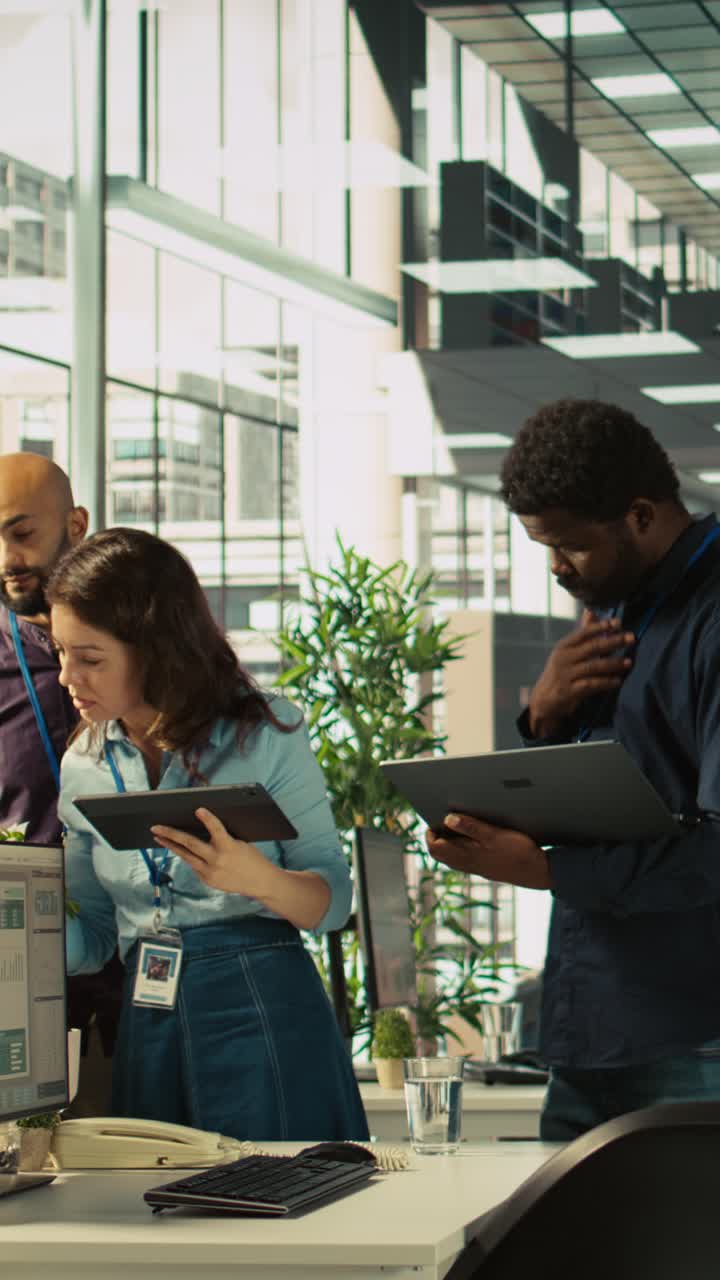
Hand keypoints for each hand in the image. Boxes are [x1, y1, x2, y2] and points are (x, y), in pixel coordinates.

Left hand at [151, 807, 274, 897]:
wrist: (259, 882)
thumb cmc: (251, 857)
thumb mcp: (240, 842)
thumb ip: (222, 837)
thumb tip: (201, 828)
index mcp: (229, 847)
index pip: (216, 829)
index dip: (208, 818)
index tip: (199, 809)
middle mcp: (217, 861)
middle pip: (189, 844)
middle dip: (170, 834)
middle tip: (155, 827)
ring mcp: (210, 872)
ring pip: (186, 856)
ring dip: (171, 845)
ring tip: (158, 837)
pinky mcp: (208, 880)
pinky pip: (194, 865)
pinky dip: (189, 856)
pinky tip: (181, 850)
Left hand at [426, 814, 550, 888]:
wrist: (537, 871)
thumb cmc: (517, 852)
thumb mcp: (493, 835)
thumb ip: (470, 827)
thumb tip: (448, 819)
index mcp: (465, 856)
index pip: (434, 848)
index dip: (431, 832)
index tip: (436, 818)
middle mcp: (467, 864)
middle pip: (440, 852)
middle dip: (438, 835)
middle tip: (444, 818)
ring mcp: (475, 867)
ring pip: (451, 856)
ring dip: (450, 840)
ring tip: (458, 822)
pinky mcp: (484, 866)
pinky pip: (464, 857)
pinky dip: (462, 846)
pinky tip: (474, 834)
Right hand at [528, 611, 633, 737]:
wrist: (544, 698)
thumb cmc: (561, 671)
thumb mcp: (567, 651)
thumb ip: (582, 633)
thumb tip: (591, 611)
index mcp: (564, 646)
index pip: (584, 633)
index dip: (601, 627)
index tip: (617, 623)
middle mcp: (564, 658)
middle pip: (592, 647)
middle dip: (613, 641)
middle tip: (631, 638)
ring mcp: (566, 675)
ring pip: (593, 666)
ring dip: (613, 664)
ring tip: (628, 662)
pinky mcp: (570, 691)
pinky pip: (591, 685)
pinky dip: (606, 682)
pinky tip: (618, 681)